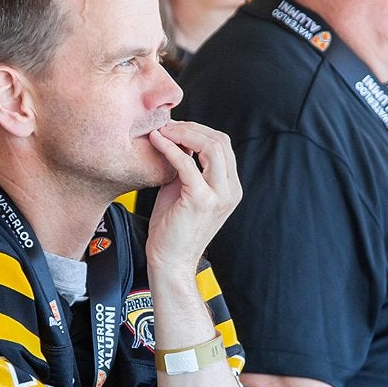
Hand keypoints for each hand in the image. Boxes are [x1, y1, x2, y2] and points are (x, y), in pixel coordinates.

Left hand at [143, 121, 241, 278]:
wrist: (170, 261)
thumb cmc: (173, 228)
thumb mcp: (184, 190)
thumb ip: (186, 166)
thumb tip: (176, 138)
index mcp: (230, 187)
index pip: (223, 145)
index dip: (199, 130)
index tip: (175, 127)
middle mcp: (231, 190)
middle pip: (220, 141)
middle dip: (192, 127)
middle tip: (166, 125)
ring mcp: (219, 195)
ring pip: (211, 147)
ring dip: (184, 133)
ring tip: (162, 131)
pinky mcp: (201, 200)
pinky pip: (187, 163)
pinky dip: (171, 148)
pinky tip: (157, 141)